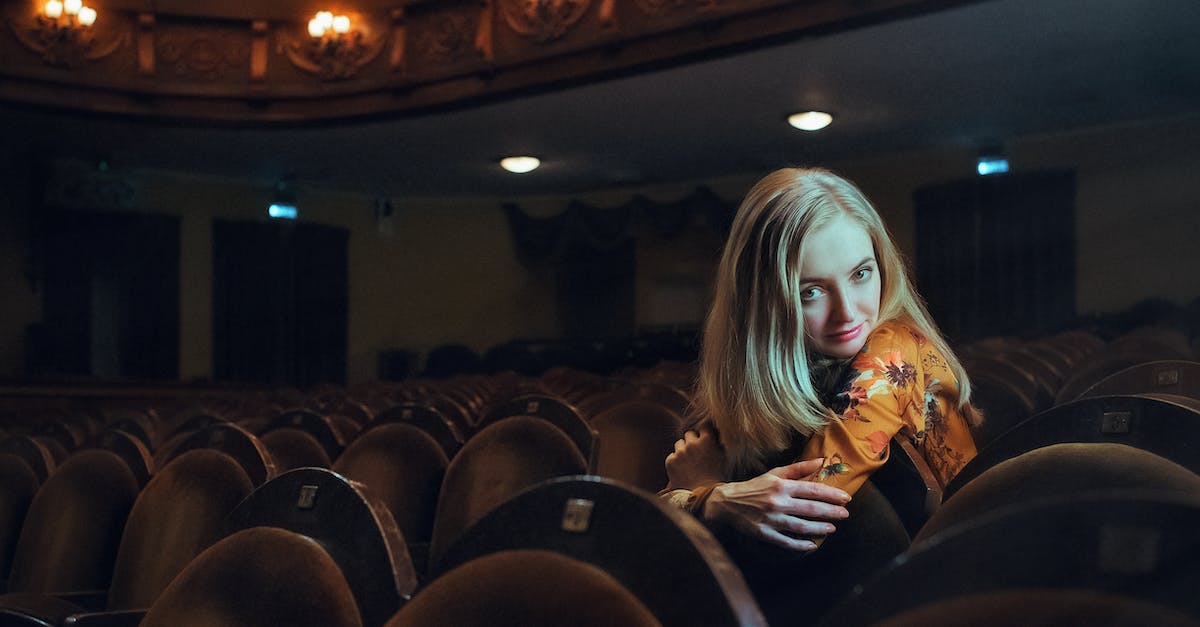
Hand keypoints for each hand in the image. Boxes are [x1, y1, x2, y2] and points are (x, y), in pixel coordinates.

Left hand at [664, 425, 726, 490]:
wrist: (703, 496)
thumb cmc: (717, 479)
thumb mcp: (723, 458)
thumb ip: (718, 444)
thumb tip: (716, 435)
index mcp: (707, 441)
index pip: (703, 426)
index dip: (704, 432)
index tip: (704, 437)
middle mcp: (692, 444)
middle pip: (689, 434)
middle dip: (692, 441)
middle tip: (696, 453)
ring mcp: (680, 452)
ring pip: (679, 444)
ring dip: (683, 450)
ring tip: (689, 463)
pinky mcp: (670, 461)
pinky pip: (672, 456)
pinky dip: (675, 461)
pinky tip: (682, 470)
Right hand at [702, 458, 851, 551]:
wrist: (728, 502)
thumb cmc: (755, 486)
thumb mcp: (775, 473)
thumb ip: (799, 468)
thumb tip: (821, 461)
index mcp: (782, 486)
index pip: (812, 490)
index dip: (831, 494)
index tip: (846, 498)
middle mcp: (778, 502)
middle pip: (811, 509)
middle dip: (831, 512)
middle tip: (845, 514)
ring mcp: (771, 519)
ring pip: (801, 526)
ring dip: (819, 528)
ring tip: (832, 528)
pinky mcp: (764, 533)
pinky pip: (786, 541)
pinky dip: (800, 545)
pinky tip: (812, 545)